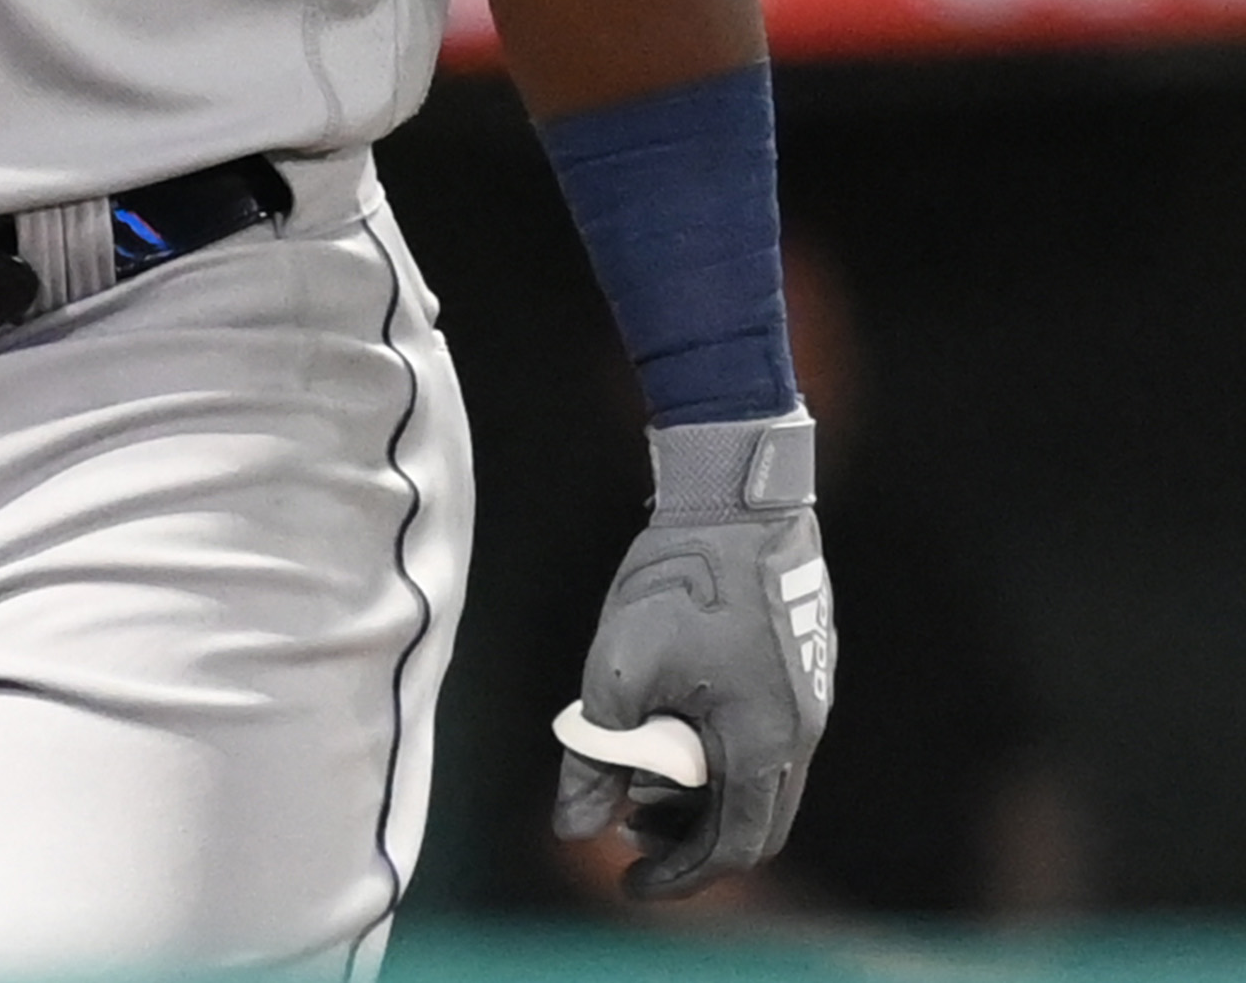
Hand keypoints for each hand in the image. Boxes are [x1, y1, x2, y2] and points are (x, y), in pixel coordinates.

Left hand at [554, 412, 834, 898]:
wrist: (736, 497)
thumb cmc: (677, 582)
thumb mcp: (616, 674)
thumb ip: (595, 759)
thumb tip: (571, 828)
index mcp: (766, 745)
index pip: (735, 847)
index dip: (681, 875)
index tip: (628, 882)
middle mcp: (801, 734)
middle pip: (752, 822)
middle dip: (688, 839)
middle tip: (625, 833)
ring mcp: (809, 701)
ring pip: (757, 780)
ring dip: (699, 796)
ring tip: (634, 784)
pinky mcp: (801, 670)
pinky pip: (762, 738)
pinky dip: (717, 755)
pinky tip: (667, 728)